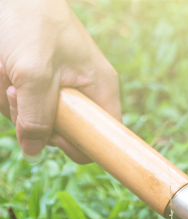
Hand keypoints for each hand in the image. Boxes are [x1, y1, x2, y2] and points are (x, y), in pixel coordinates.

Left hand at [0, 0, 119, 162]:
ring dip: (9, 102)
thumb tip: (33, 152)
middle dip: (30, 117)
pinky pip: (18, 104)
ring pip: (32, 119)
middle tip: (17, 90)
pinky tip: (1, 69)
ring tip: (5, 70)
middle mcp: (82, 92)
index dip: (77, 144)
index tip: (51, 134)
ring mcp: (56, 88)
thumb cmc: (30, 22)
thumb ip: (35, 116)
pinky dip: (2, 91)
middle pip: (59, 132)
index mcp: (100, 90)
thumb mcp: (33, 73)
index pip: (103, 139)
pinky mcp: (33, 82)